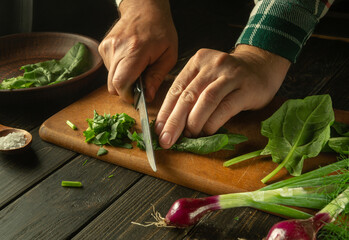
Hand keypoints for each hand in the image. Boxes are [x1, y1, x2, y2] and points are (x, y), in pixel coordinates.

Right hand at [98, 0, 177, 102]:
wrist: (144, 8)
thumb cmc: (160, 30)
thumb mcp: (168, 55)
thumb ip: (157, 77)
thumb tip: (147, 96)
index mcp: (135, 51)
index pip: (121, 83)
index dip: (128, 96)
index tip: (139, 96)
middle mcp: (116, 48)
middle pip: (113, 85)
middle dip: (127, 90)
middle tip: (141, 82)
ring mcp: (107, 47)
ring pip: (110, 78)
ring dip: (124, 79)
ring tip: (138, 67)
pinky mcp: (103, 47)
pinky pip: (109, 69)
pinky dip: (120, 70)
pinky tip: (130, 60)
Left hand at [155, 44, 290, 148]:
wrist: (261, 65)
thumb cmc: (229, 77)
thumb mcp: (206, 77)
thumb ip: (191, 94)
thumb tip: (172, 123)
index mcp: (197, 61)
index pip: (176, 88)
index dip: (166, 111)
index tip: (158, 130)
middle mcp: (212, 65)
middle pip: (188, 95)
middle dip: (174, 121)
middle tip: (166, 139)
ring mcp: (230, 74)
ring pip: (206, 100)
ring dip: (194, 122)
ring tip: (188, 136)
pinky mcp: (246, 88)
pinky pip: (225, 107)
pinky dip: (213, 122)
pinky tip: (207, 132)